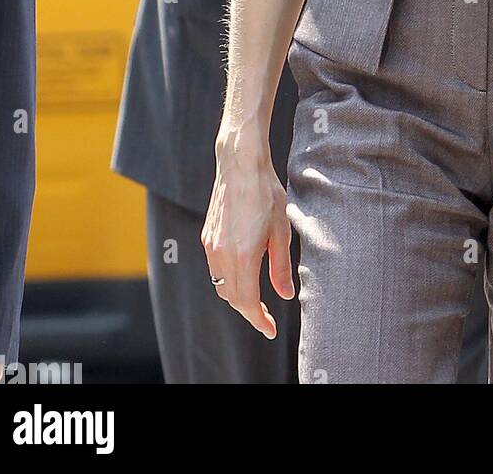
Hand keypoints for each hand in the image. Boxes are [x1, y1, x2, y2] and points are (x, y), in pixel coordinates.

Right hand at [201, 143, 294, 337]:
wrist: (240, 164)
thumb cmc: (266, 192)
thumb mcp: (281, 230)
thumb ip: (281, 266)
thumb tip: (285, 294)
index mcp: (243, 254)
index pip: (246, 301)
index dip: (258, 319)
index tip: (269, 329)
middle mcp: (222, 253)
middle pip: (231, 297)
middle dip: (248, 311)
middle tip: (266, 316)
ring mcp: (211, 245)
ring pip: (220, 285)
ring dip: (237, 296)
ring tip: (256, 297)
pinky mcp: (207, 236)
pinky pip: (215, 268)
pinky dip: (227, 279)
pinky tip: (242, 272)